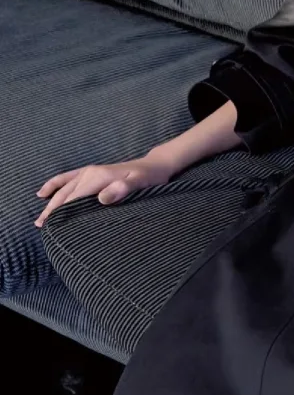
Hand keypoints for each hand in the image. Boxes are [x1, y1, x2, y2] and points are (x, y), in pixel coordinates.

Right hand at [34, 156, 174, 228]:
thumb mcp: (141, 183)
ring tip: (40, 220)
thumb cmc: (150, 178)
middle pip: (65, 194)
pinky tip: (42, 193)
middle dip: (52, 210)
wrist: (154, 166)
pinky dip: (54, 185)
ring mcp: (89, 171)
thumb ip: (123, 189)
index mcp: (99, 177)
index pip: (74, 197)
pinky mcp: (91, 172)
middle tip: (42, 228)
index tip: (54, 228)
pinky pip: (67, 178)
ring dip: (50, 203)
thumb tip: (101, 198)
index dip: (63, 212)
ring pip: (63, 188)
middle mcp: (90, 172)